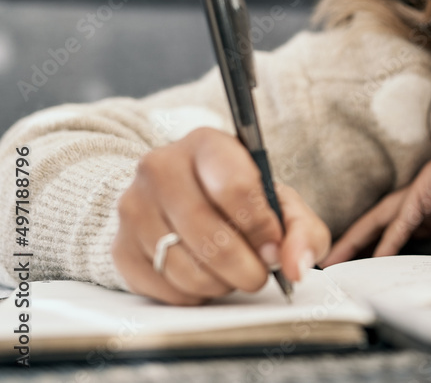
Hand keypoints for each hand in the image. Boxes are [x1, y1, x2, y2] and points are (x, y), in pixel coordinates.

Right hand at [112, 127, 330, 304]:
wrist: (182, 197)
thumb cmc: (240, 198)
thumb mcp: (280, 201)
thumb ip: (301, 229)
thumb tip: (296, 265)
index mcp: (207, 144)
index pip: (235, 188)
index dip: (262, 229)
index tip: (274, 248)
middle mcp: (161, 167)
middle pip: (209, 235)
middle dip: (246, 267)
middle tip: (259, 273)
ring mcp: (134, 206)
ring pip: (184, 268)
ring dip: (221, 284)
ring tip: (233, 273)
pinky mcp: (120, 246)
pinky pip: (163, 288)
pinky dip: (194, 294)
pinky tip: (205, 277)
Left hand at [321, 142, 430, 265]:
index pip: (398, 231)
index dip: (378, 249)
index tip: (361, 270)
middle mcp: (426, 195)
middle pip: (381, 221)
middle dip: (356, 242)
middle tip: (332, 264)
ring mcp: (426, 186)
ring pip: (385, 216)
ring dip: (361, 239)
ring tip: (340, 260)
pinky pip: (406, 216)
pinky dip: (391, 237)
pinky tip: (377, 256)